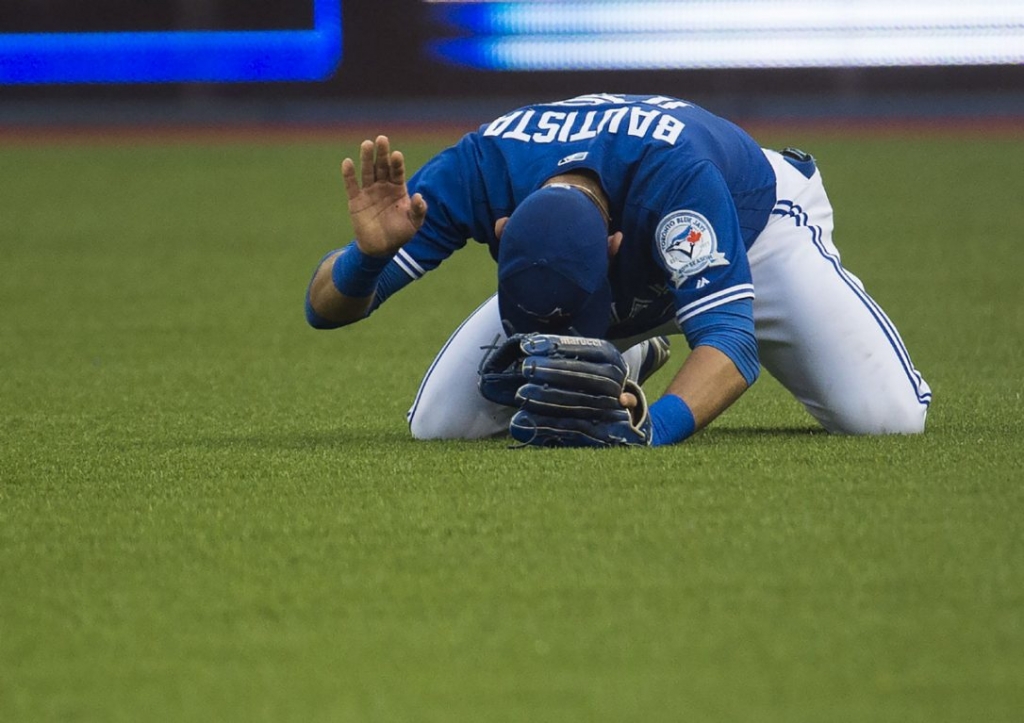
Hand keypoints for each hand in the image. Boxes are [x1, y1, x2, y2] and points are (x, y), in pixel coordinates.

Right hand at [341, 135, 427, 256]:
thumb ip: (418, 210)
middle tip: (382, 139)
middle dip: (382, 154)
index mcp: (398, 189)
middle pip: (382, 167)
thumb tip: (419, 197)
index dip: (397, 164)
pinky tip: (347, 162)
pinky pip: (352, 186)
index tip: (397, 155)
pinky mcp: (356, 201)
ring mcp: (369, 192)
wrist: (381, 248)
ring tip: (367, 144)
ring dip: (367, 158)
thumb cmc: (400, 234)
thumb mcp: (414, 223)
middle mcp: (383, 187)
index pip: (397, 172)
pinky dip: (349, 175)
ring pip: (367, 172)